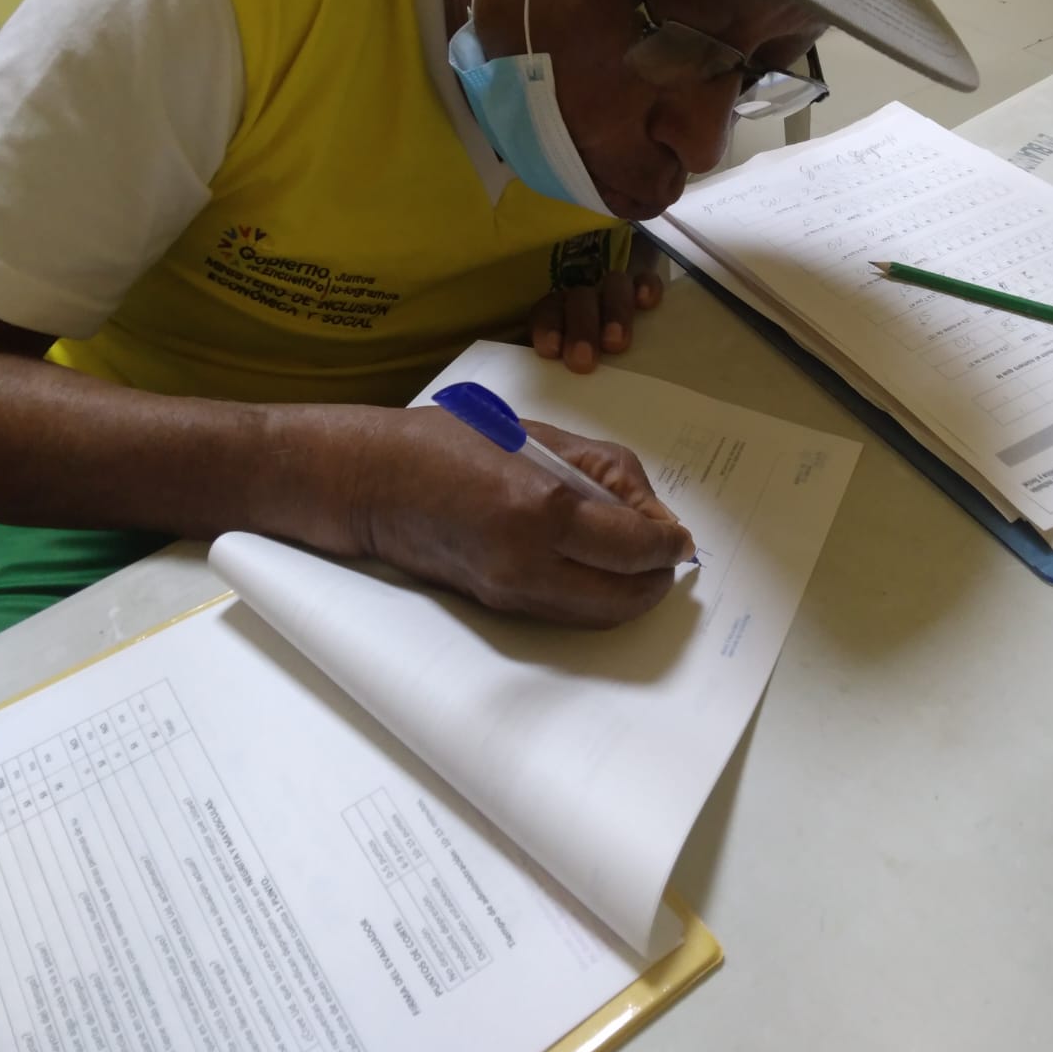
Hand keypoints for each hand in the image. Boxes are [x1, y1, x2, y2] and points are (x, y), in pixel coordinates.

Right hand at [287, 406, 692, 626]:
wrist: (373, 484)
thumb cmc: (449, 443)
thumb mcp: (537, 436)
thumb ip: (605, 471)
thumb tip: (652, 512)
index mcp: (540, 508)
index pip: (632, 547)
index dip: (667, 545)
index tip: (679, 537)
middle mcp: (528, 561)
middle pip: (623, 596)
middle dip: (657, 580)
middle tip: (669, 555)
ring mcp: (510, 592)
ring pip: (597, 615)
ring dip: (631, 595)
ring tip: (641, 565)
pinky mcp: (497, 606)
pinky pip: (566, 613)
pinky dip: (597, 598)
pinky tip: (600, 569)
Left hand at [529, 268, 663, 373]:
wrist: (629, 371)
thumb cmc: (585, 379)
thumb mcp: (564, 380)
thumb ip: (555, 384)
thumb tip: (532, 419)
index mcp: (557, 318)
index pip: (547, 312)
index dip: (547, 327)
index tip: (552, 351)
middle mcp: (584, 301)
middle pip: (580, 299)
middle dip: (582, 328)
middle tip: (585, 359)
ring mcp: (614, 292)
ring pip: (612, 287)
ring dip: (614, 311)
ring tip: (617, 342)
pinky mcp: (644, 288)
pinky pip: (645, 278)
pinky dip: (646, 286)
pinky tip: (646, 302)